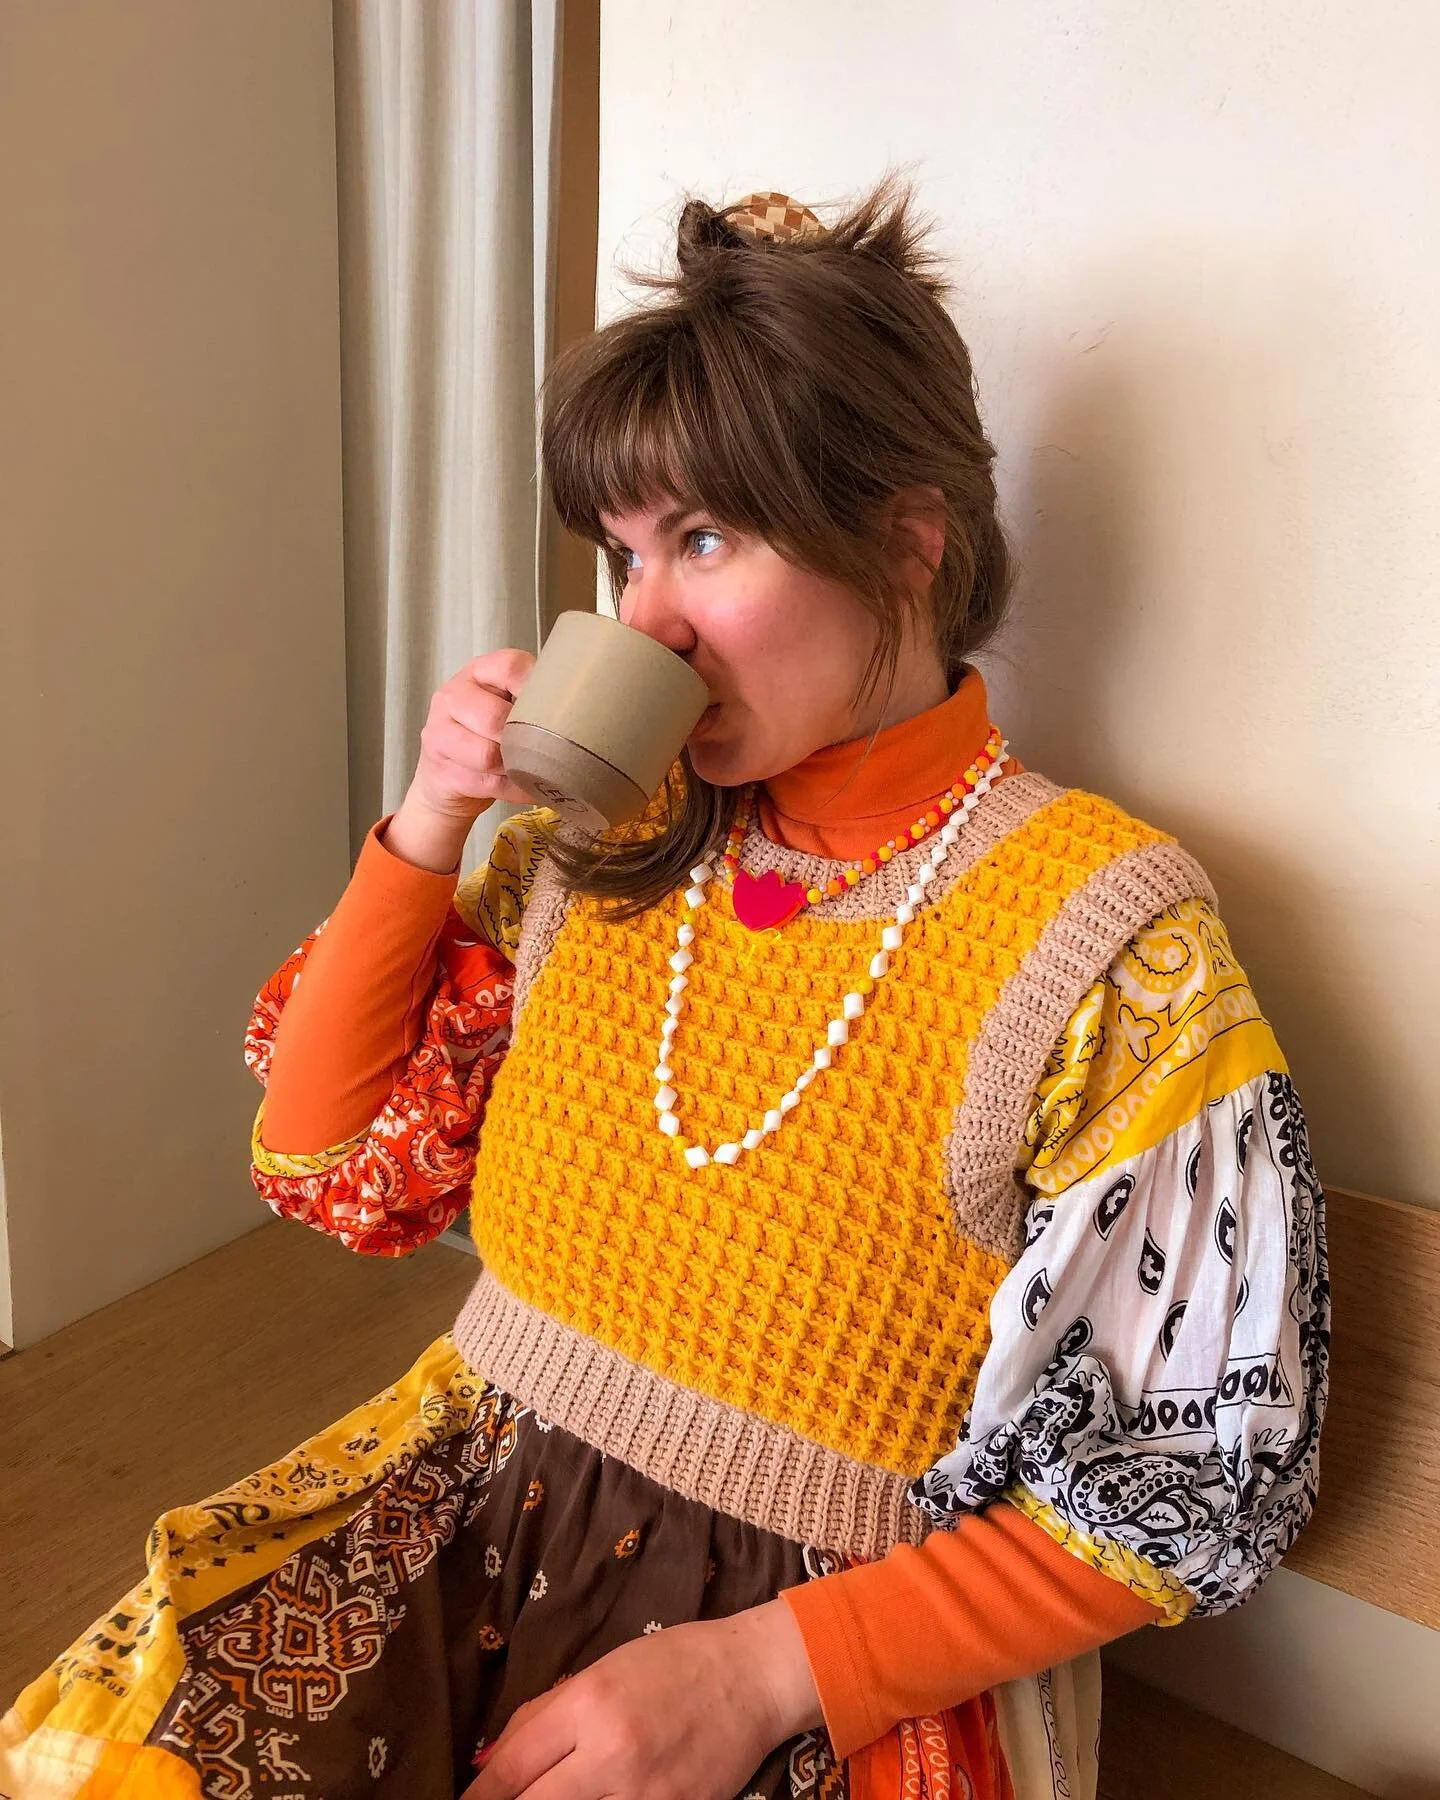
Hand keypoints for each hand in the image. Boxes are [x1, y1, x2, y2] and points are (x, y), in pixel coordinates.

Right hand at [384, 649, 537, 872]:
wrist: (447, 775)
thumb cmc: (491, 734)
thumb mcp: (510, 704)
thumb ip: (537, 698)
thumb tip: (588, 709)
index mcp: (479, 672)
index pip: (509, 668)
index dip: (536, 688)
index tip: (559, 706)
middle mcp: (453, 696)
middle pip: (495, 717)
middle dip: (524, 739)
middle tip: (547, 748)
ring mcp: (440, 733)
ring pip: (488, 755)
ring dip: (518, 768)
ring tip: (536, 770)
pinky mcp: (441, 770)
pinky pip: (488, 784)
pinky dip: (515, 790)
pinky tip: (528, 788)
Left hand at [461, 1598, 820, 1799]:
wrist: (752, 1678)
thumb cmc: (674, 1663)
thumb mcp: (602, 1670)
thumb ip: (542, 1716)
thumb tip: (489, 1763)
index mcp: (589, 1704)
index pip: (513, 1768)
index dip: (480, 1796)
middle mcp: (612, 1752)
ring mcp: (646, 1793)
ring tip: (553, 1797)